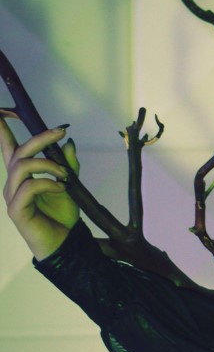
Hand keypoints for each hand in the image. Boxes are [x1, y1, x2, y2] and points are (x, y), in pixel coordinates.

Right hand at [0, 118, 79, 259]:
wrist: (64, 241)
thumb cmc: (62, 214)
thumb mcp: (69, 184)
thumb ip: (68, 164)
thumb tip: (69, 143)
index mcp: (22, 174)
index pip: (7, 146)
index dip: (2, 128)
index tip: (1, 109)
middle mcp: (13, 182)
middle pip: (18, 151)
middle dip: (40, 138)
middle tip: (61, 133)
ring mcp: (12, 196)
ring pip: (22, 166)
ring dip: (48, 165)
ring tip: (65, 175)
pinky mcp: (16, 209)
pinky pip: (29, 187)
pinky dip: (48, 183)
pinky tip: (61, 188)